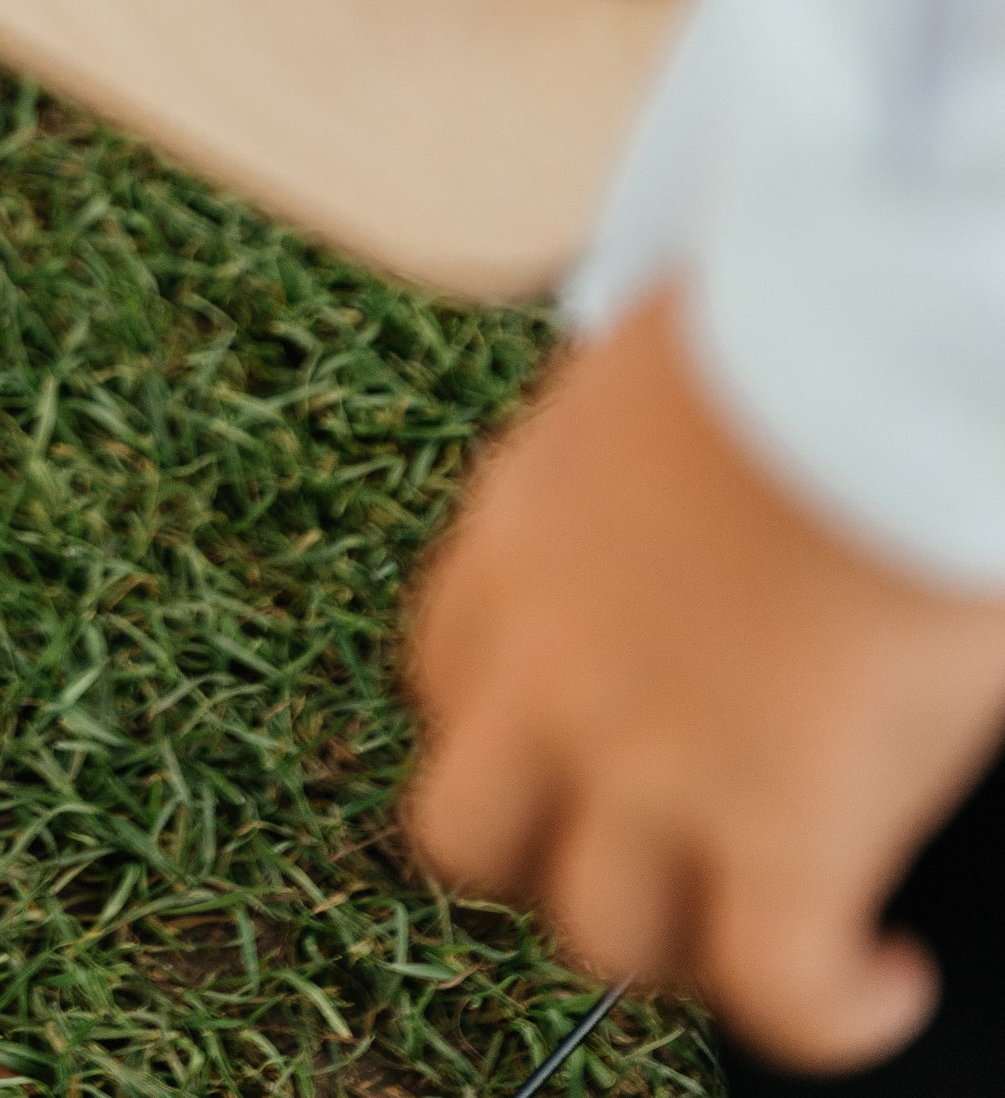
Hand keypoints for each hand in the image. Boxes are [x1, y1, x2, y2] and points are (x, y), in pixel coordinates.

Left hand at [408, 293, 1004, 1070]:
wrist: (860, 329)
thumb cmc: (778, 310)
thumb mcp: (641, 377)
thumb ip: (623, 461)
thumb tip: (677, 477)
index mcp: (512, 539)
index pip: (443, 681)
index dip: (506, 731)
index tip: (575, 738)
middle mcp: (547, 661)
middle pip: (472, 838)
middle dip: (548, 862)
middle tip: (647, 854)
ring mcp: (649, 758)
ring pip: (601, 933)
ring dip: (676, 939)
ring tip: (760, 919)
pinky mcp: (777, 826)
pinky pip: (775, 991)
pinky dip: (828, 1011)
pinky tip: (878, 977)